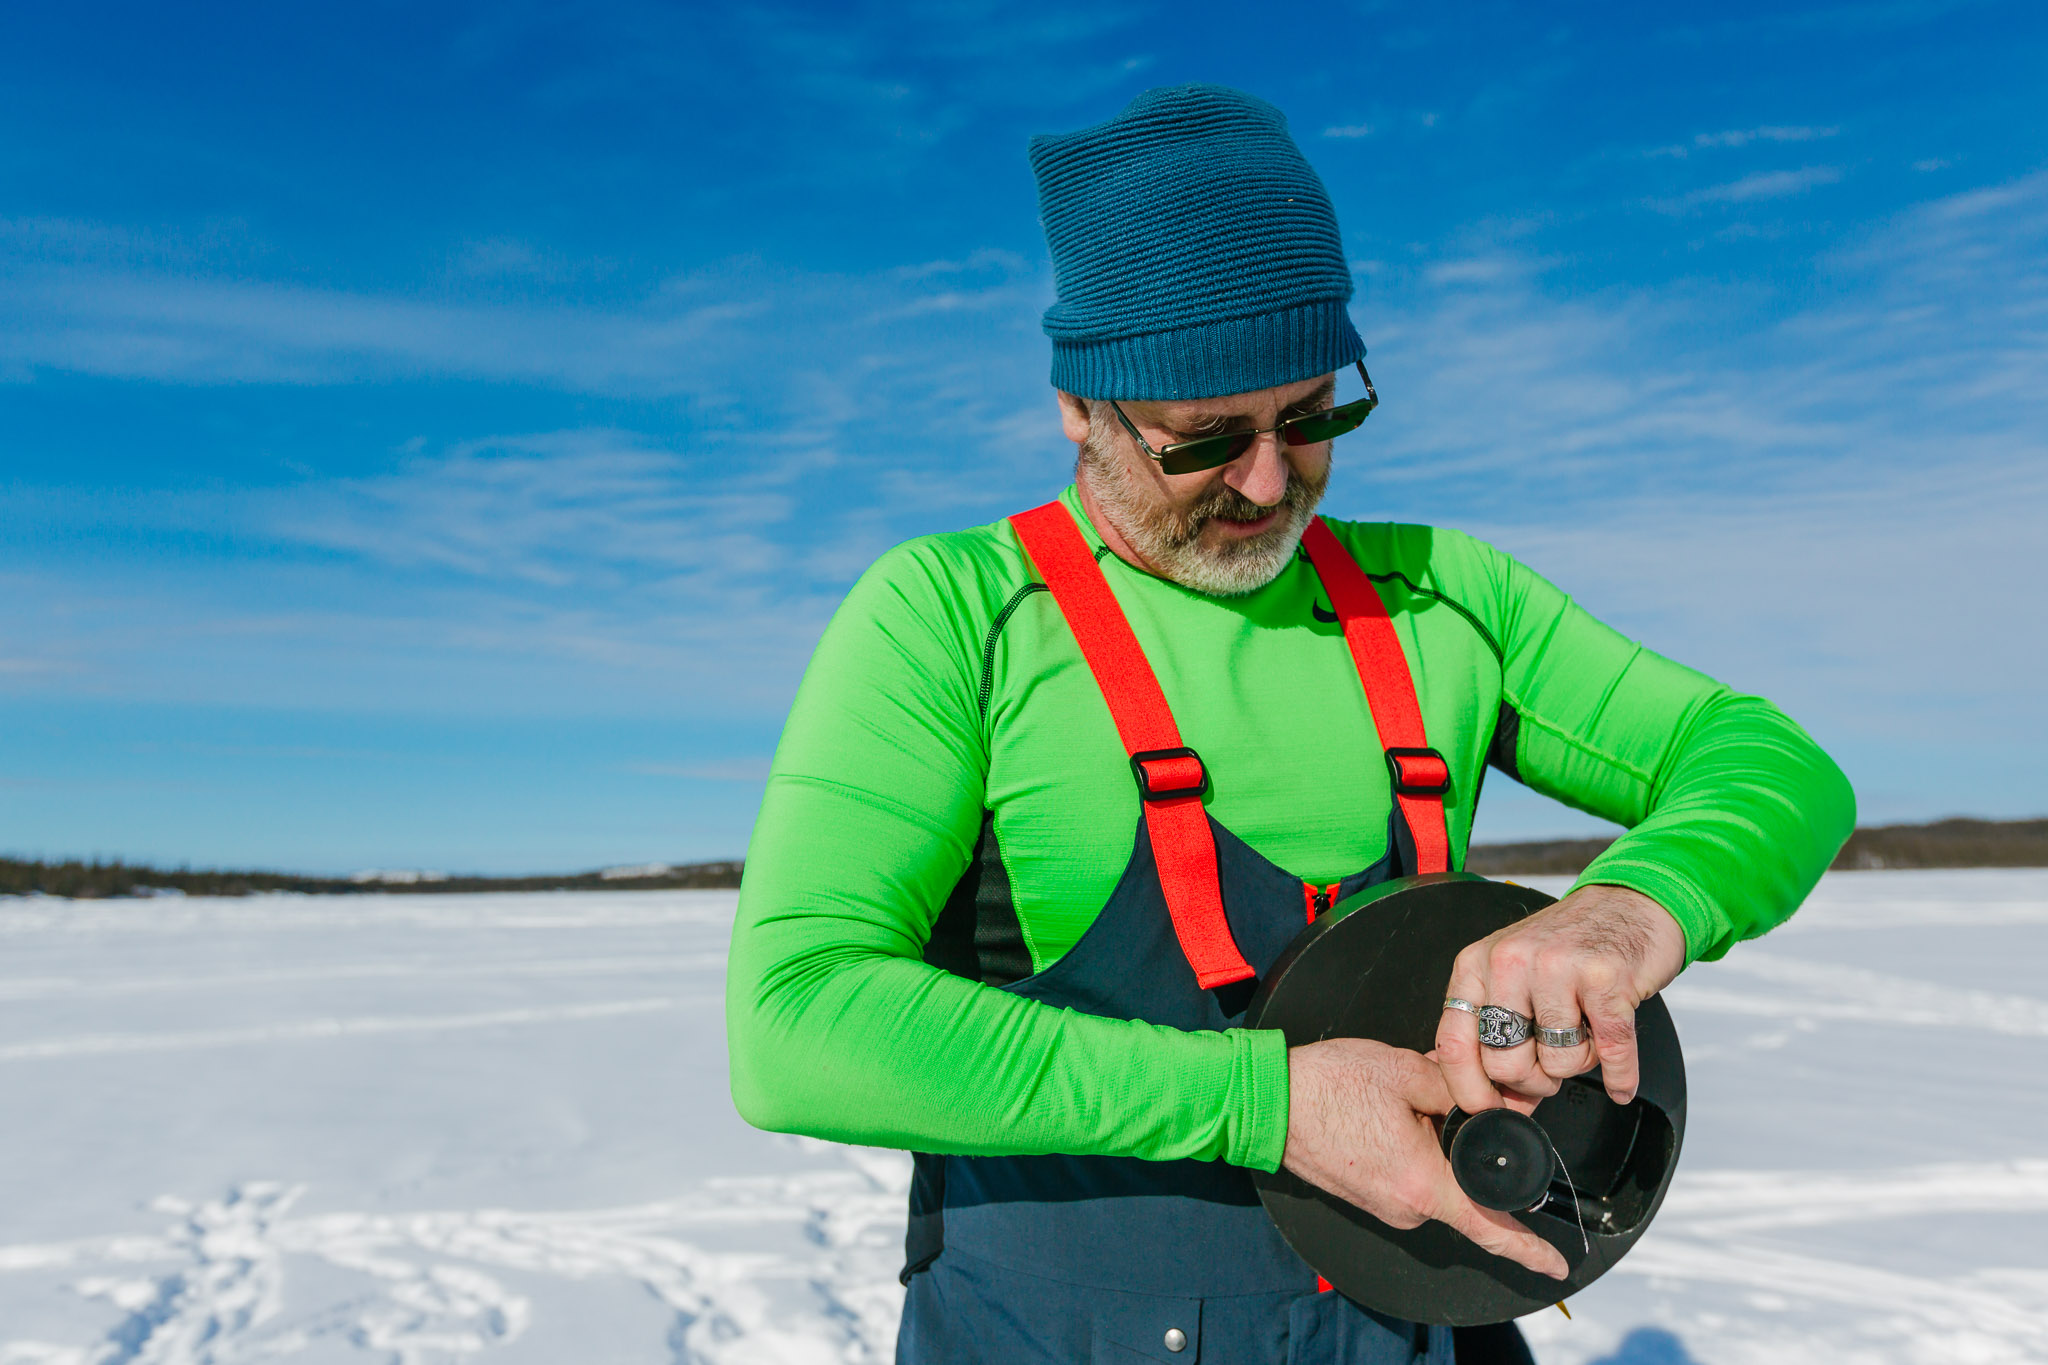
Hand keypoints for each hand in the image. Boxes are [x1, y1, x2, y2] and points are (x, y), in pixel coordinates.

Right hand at [1282, 1038, 1567, 1278]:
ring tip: (1404, 1099)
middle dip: (1468, 1149)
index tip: (1556, 1265)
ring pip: (1435, 1179)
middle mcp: (1404, 1206)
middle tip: (1446, 1100)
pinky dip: (1414, 1150)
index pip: (1490, 1228)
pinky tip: (1393, 1114)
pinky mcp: (1368, 1194)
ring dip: (1436, 1145)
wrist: (1267, 1100)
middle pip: (1464, 1188)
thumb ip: (1458, 1086)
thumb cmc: (1325, 1086)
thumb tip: (1494, 1095)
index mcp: (1422, 1183)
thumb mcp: (1404, 1070)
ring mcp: (1384, 1205)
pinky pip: (1409, 1177)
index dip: (1529, 1251)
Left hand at [1433, 884, 1685, 1112]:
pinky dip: (1618, 1076)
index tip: (1487, 1109)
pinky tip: (1619, 1083)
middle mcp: (1510, 962)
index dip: (1469, 1090)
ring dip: (1577, 1065)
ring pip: (1557, 1062)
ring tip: (1585, 1035)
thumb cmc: (1569, 945)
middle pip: (1504, 1064)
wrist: (1629, 903)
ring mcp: (1558, 968)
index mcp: (1477, 963)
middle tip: (1550, 1068)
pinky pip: (1609, 1052)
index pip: (1454, 1043)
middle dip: (1532, 1082)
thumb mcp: (1512, 974)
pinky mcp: (1606, 979)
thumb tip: (1493, 1101)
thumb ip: (1496, 1030)